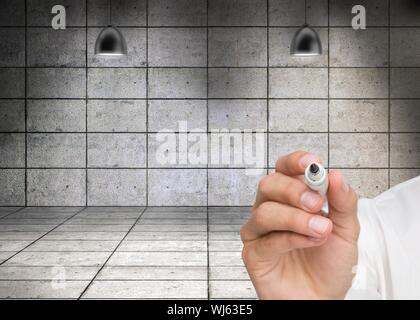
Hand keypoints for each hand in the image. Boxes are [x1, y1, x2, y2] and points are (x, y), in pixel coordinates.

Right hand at [240, 151, 359, 299]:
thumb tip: (337, 175)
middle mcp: (271, 210)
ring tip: (321, 229)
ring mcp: (260, 232)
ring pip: (265, 211)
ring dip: (296, 218)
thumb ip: (343, 202)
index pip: (284, 170)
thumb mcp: (346, 230)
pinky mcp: (254, 254)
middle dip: (294, 190)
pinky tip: (310, 242)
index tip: (312, 163)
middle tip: (316, 202)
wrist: (323, 298)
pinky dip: (292, 239)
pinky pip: (267, 240)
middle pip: (269, 185)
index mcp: (290, 199)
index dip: (294, 162)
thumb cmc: (329, 264)